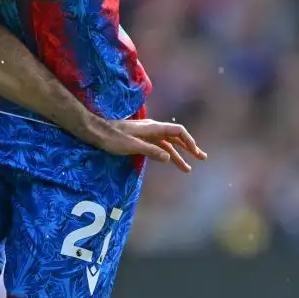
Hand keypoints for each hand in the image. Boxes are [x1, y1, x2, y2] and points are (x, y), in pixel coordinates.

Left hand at [92, 117, 208, 172]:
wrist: (96, 131)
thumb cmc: (112, 138)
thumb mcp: (131, 146)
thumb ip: (150, 151)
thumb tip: (168, 158)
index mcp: (153, 128)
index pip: (178, 132)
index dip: (189, 141)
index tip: (196, 153)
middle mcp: (152, 129)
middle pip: (176, 138)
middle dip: (189, 148)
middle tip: (202, 159)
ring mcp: (147, 134)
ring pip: (167, 144)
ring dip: (178, 155)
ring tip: (188, 169)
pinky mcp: (140, 139)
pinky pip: (158, 146)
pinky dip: (166, 154)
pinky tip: (169, 161)